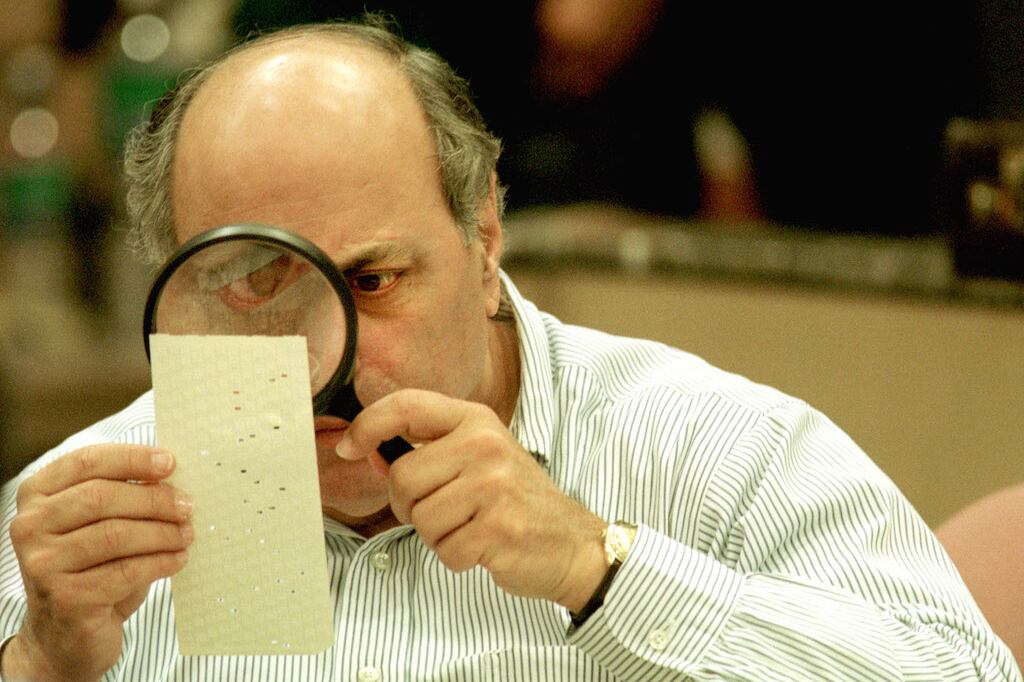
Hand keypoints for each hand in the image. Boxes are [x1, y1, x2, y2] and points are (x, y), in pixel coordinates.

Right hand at [4, 445, 193, 681]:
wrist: (64, 635)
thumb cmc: (91, 568)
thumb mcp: (100, 524)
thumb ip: (123, 495)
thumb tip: (171, 476)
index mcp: (37, 495)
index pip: (86, 462)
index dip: (132, 458)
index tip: (169, 462)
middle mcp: (30, 526)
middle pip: (101, 497)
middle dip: (153, 499)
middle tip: (187, 506)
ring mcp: (42, 564)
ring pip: (115, 535)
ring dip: (162, 533)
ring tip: (187, 534)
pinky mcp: (65, 598)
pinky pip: (125, 571)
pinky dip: (160, 562)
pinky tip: (178, 559)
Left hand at [336, 389, 608, 610]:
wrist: (572, 544)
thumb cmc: (516, 501)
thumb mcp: (477, 458)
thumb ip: (426, 450)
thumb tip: (366, 447)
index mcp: (476, 420)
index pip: (406, 405)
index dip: (368, 424)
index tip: (348, 446)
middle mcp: (484, 445)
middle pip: (402, 477)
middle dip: (410, 506)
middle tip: (446, 511)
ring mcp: (492, 485)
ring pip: (420, 518)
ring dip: (437, 535)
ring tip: (471, 527)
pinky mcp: (496, 528)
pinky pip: (442, 550)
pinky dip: (456, 558)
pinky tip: (483, 546)